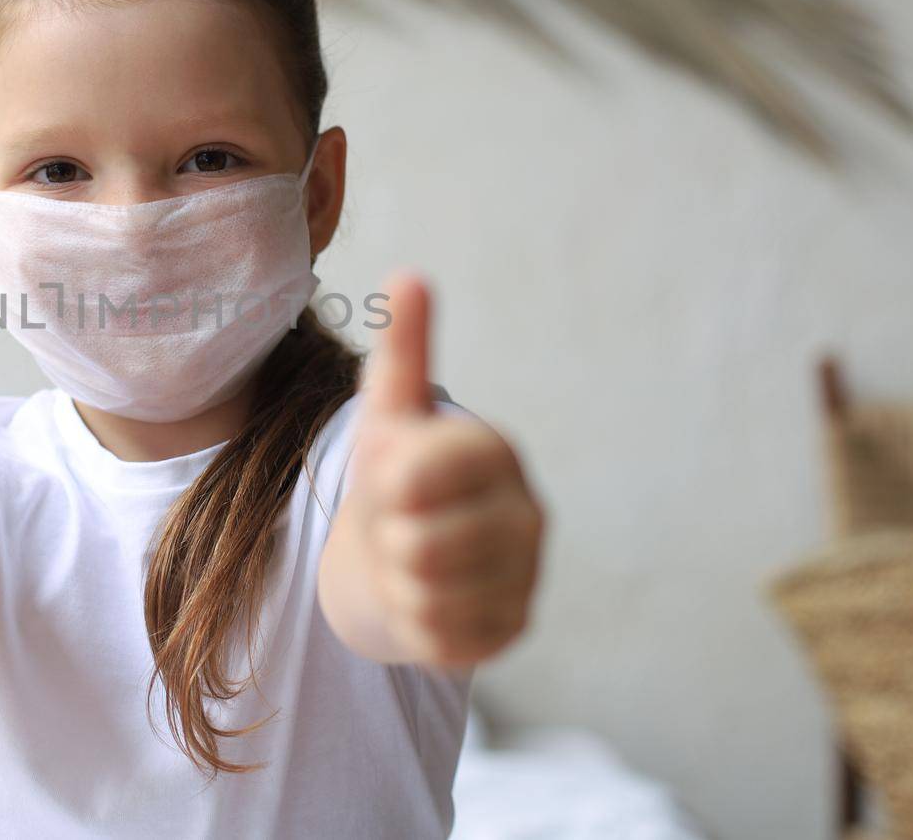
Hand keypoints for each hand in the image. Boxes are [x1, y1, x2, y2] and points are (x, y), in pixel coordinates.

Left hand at [349, 272, 543, 667]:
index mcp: (494, 452)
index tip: (394, 477)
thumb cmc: (393, 475)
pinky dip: (415, 624)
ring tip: (410, 559)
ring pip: (427, 594)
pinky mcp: (512, 630)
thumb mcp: (386, 413)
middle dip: (390, 537)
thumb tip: (409, 274)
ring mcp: (525, 576)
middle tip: (400, 525)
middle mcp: (526, 513)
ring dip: (399, 581)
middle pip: (419, 544)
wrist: (393, 556)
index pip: (420, 476)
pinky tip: (426, 599)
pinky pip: (440, 638)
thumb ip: (400, 350)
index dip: (390, 483)